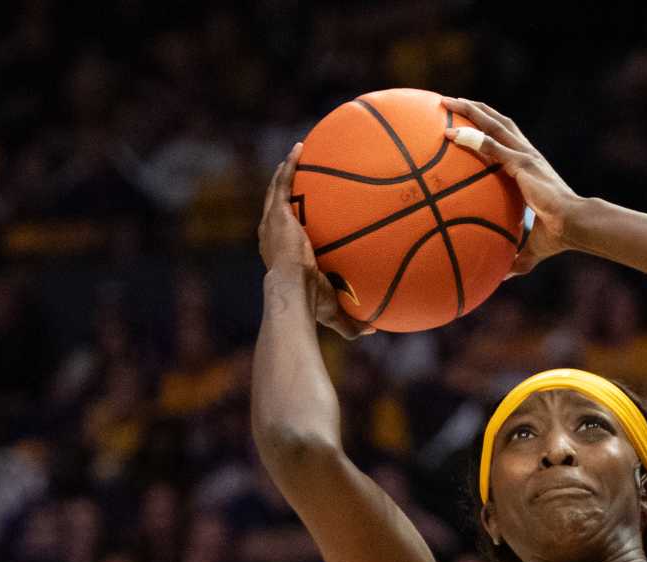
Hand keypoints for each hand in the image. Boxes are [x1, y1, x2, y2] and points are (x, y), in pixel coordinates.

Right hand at [257, 145, 373, 338]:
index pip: (284, 235)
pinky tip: (301, 147)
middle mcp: (272, 236)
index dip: (290, 223)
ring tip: (297, 154)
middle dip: (285, 191)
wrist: (291, 291)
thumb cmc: (309, 304)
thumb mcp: (333, 311)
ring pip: (276, 190)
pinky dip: (290, 163)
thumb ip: (352, 321)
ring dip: (286, 171)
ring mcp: (273, 222)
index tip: (300, 216)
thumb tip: (375, 330)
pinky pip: (283, 181)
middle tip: (297, 177)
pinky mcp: (278, 213)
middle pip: (277, 208)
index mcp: (280, 255)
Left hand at [442, 97, 583, 275]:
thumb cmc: (559, 235)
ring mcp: (524, 155)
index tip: (468, 123)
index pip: (506, 139)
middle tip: (450, 103)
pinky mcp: (522, 162)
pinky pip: (491, 146)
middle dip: (474, 109)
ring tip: (446, 103)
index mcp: (529, 167)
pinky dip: (471, 138)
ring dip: (470, 111)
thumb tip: (504, 278)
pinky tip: (450, 134)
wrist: (575, 225)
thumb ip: (517, 258)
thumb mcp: (532, 248)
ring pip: (493, 123)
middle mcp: (527, 154)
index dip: (488, 127)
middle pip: (497, 121)